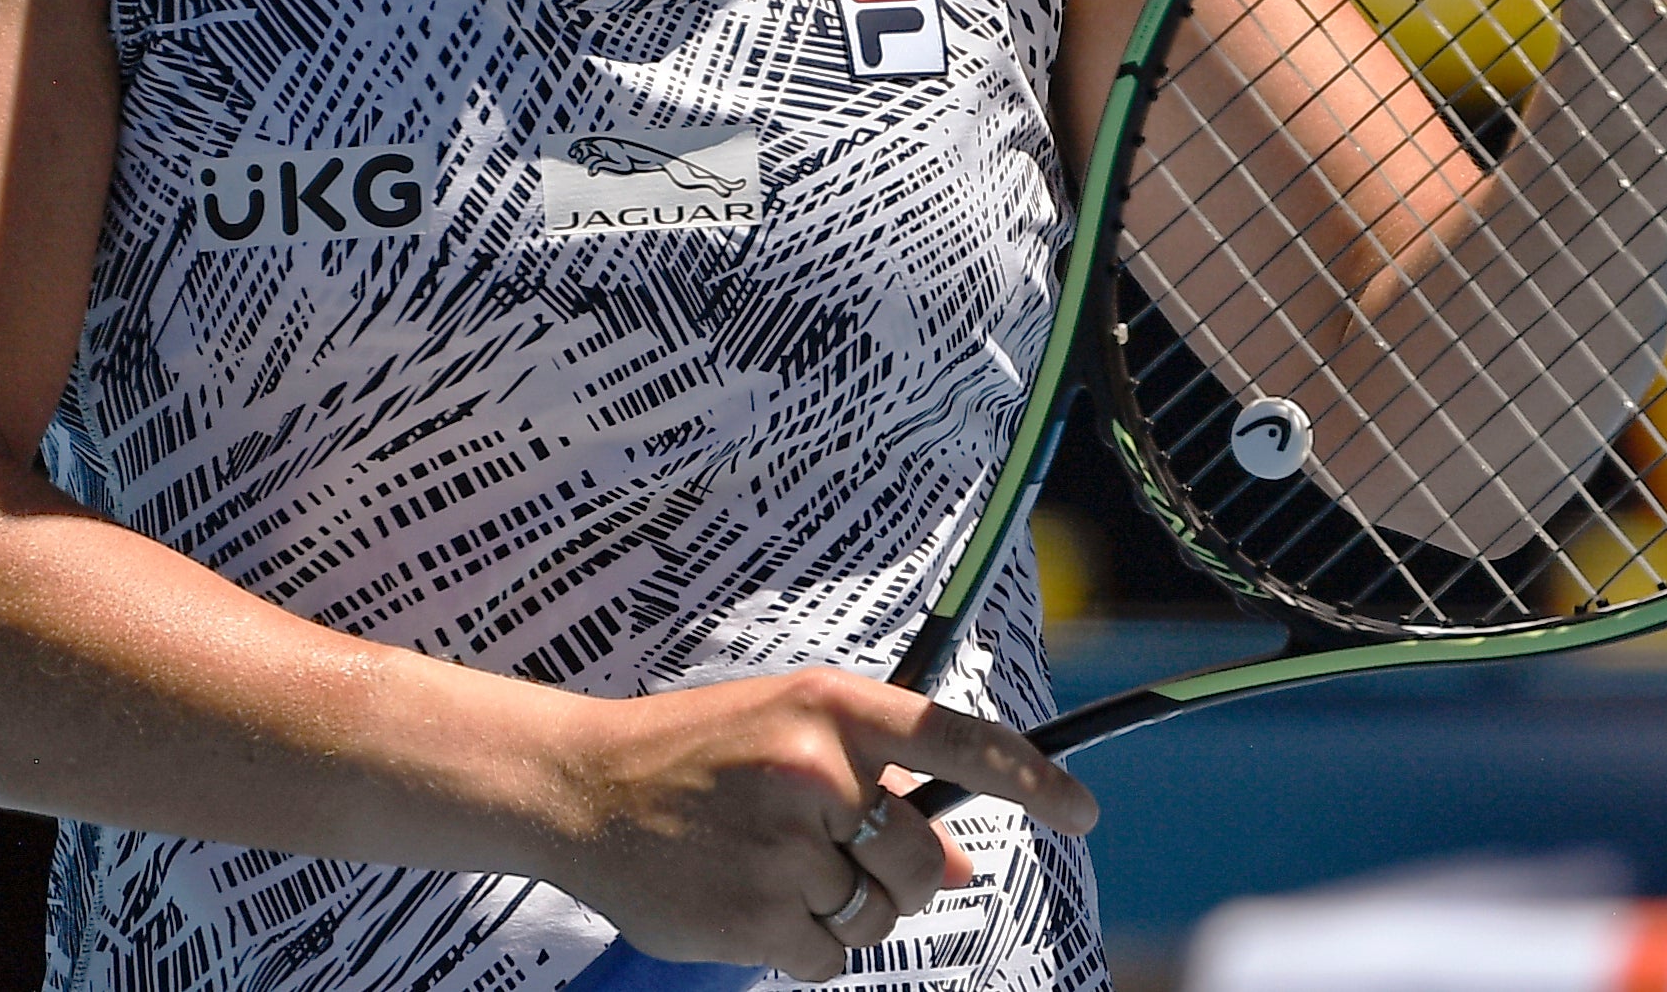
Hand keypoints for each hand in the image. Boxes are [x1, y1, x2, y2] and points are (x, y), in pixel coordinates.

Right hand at [557, 669, 1096, 979]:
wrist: (584, 789)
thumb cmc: (699, 751)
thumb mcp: (794, 732)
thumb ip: (883, 781)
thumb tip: (958, 857)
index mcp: (832, 708)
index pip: (959, 741)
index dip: (1031, 779)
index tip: (1082, 812)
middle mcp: (814, 773)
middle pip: (920, 857)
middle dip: (899, 869)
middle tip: (837, 851)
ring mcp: (782, 850)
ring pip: (877, 914)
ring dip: (847, 908)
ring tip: (781, 869)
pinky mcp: (752, 918)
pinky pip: (828, 958)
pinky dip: (806, 945)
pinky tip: (755, 903)